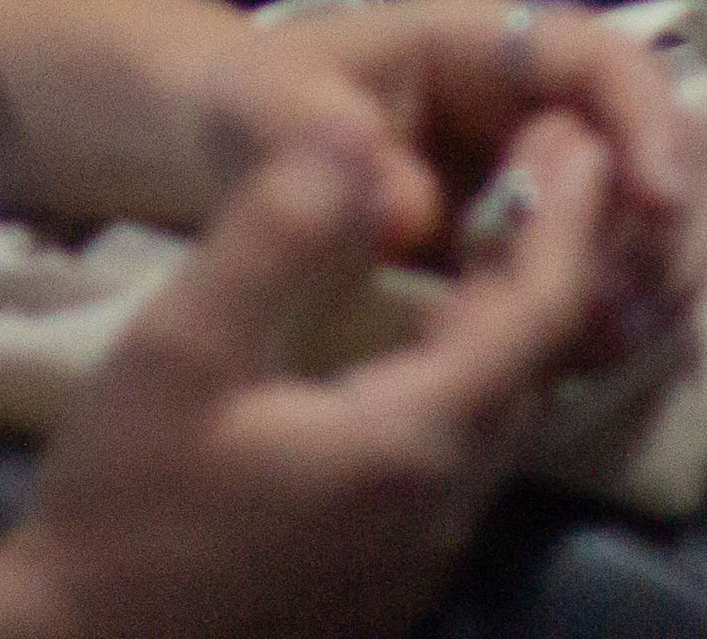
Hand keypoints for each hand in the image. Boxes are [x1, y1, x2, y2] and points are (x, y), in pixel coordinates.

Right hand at [0, 127, 613, 638]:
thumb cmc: (124, 503)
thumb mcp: (180, 348)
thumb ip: (276, 236)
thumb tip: (354, 127)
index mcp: (413, 441)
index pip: (537, 316)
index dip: (568, 218)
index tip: (581, 132)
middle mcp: (445, 507)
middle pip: (537, 367)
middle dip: (557, 257)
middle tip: (556, 160)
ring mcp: (421, 555)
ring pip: (504, 417)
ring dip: (519, 319)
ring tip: (510, 229)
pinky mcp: (389, 579)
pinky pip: (464, 457)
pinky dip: (476, 375)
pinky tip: (437, 338)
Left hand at [191, 0, 706, 366]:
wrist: (242, 143)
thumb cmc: (258, 104)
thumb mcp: (267, 110)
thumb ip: (322, 145)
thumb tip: (409, 212)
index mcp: (483, 39)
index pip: (600, 56)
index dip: (644, 119)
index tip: (656, 198)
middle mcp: (542, 91)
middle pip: (667, 132)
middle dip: (670, 217)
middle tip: (623, 307)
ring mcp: (557, 158)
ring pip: (664, 203)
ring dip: (657, 273)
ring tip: (604, 345)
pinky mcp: (551, 224)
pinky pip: (624, 258)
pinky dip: (624, 305)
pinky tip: (580, 359)